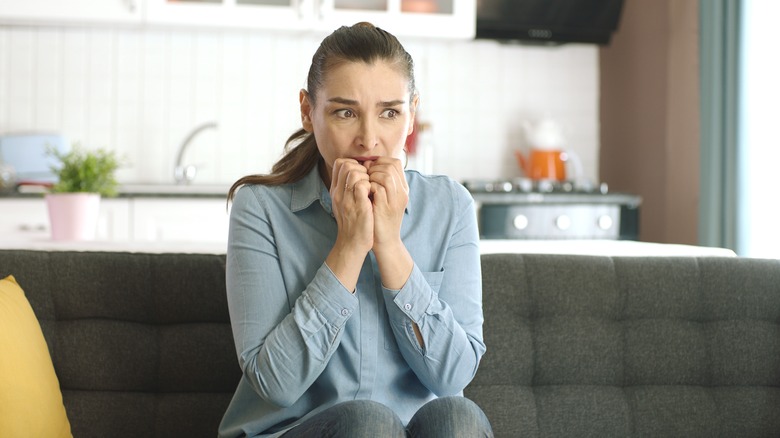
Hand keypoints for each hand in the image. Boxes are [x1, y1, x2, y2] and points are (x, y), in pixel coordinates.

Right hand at [325, 158, 372, 290]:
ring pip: (353, 172)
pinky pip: (363, 185)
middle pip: (346, 164)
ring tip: (371, 188)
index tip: (364, 174)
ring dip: (367, 176)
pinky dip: (371, 186)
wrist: (353, 244)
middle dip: (361, 168)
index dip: (354, 164)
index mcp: (335, 191)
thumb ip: (349, 187)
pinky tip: (374, 194)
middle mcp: (338, 193)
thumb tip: (359, 171)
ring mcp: (347, 199)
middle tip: (369, 180)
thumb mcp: (346, 203)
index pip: (340, 163)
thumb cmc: (354, 223)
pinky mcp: (358, 206)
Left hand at [365, 157, 408, 248]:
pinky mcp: (386, 207)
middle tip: (366, 176)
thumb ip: (381, 182)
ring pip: (386, 175)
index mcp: (403, 188)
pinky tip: (364, 192)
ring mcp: (395, 199)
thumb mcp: (385, 197)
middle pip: (391, 166)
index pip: (395, 163)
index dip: (380, 162)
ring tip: (366, 184)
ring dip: (371, 176)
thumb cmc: (381, 218)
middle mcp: (402, 192)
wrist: (386, 241)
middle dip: (374, 167)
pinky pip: (378, 188)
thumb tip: (367, 164)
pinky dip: (369, 186)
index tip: (369, 169)